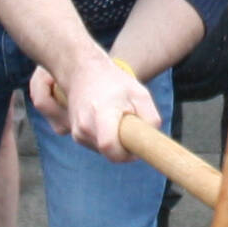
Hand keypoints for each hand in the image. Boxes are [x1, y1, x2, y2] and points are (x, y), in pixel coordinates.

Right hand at [29, 55, 160, 162]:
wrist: (83, 72)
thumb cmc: (115, 82)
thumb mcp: (140, 94)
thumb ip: (151, 119)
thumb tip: (150, 142)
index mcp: (100, 113)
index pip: (110, 147)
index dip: (127, 154)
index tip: (137, 145)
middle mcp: (84, 126)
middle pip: (110, 153)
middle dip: (125, 147)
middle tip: (131, 127)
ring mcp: (78, 132)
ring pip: (105, 152)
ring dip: (116, 142)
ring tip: (116, 119)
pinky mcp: (76, 135)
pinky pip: (98, 147)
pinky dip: (107, 139)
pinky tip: (107, 122)